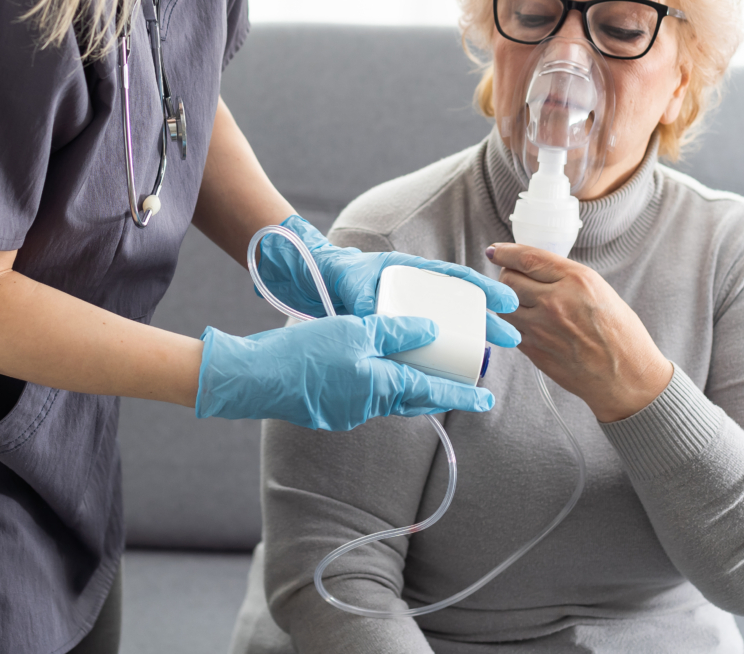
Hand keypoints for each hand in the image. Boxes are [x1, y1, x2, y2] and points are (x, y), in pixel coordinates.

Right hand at [194, 315, 494, 430]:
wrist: (255, 379)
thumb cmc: (304, 353)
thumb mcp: (354, 330)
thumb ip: (394, 332)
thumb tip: (430, 332)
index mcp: (380, 386)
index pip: (432, 390)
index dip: (461, 393)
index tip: (487, 399)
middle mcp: (369, 405)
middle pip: (414, 399)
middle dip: (439, 392)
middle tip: (463, 384)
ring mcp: (348, 412)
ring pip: (390, 399)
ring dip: (410, 389)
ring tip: (424, 375)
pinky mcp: (329, 410)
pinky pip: (366, 399)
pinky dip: (381, 387)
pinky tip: (375, 371)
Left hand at [257, 216, 521, 346]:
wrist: (314, 284)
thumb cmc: (337, 277)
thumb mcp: (351, 285)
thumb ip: (363, 300)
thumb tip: (375, 324)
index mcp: (412, 272)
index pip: (456, 279)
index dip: (484, 290)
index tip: (509, 303)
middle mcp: (416, 292)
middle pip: (459, 306)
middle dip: (487, 322)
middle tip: (512, 340)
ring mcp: (409, 313)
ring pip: (447, 329)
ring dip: (468, 344)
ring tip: (486, 363)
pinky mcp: (399, 333)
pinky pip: (426, 346)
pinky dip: (440, 358)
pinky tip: (451, 375)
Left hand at [488, 242, 672, 421]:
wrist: (626, 378)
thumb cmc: (620, 335)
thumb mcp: (601, 291)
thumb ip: (566, 277)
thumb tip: (533, 268)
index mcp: (577, 281)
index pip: (527, 258)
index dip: (506, 252)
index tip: (496, 251)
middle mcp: (556, 302)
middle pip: (508, 279)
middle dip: (508, 276)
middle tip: (515, 279)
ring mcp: (541, 328)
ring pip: (503, 305)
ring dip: (507, 301)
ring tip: (522, 303)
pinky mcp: (533, 350)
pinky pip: (510, 328)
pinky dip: (514, 323)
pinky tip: (529, 323)